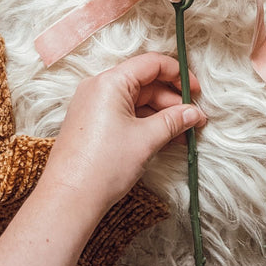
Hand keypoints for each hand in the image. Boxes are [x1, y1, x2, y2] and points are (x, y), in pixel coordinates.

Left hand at [38, 52, 206, 229]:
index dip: (178, 75)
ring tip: (183, 134)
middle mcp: (99, 87)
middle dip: (172, 101)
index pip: (152, 64)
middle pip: (145, 83)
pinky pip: (124, 114)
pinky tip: (164, 139)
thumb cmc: (103, 166)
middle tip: (194, 119)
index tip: (196, 92)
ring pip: (136, 100)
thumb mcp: (146, 140)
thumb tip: (194, 113)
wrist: (68, 200)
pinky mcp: (91, 123)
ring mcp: (93, 105)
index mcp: (110, 82)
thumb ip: (174, 121)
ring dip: (161, 115)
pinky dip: (145, 123)